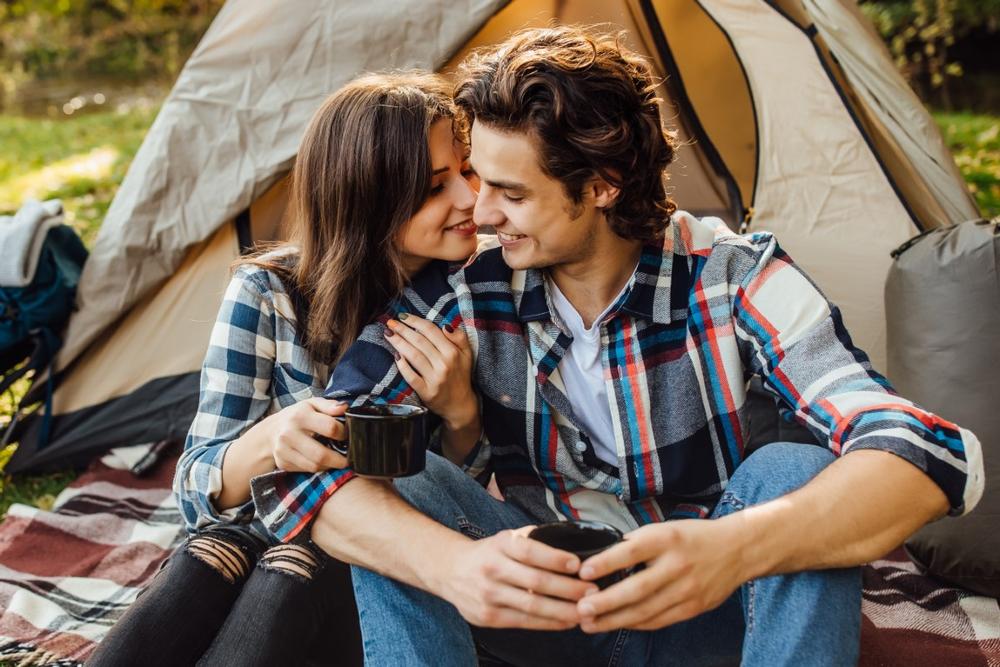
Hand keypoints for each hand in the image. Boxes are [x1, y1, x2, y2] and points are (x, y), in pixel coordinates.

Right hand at [258, 397, 348, 472]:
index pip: (330, 428)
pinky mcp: (282, 463)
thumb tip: (345, 408)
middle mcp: (289, 434)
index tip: (346, 435)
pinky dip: (317, 467)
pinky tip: (321, 461)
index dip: (343, 433)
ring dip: (329, 465)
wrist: (271, 431)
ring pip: (314, 465)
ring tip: (336, 460)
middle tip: (347, 459)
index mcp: (300, 416)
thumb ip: (330, 405)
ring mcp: (284, 450)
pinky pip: (306, 470)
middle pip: (321, 454)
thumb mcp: (312, 404)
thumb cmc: (297, 416)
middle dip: (339, 460)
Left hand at [383, 313, 476, 428]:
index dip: (415, 321)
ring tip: (388, 334)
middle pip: (419, 341)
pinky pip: (411, 377)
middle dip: (403, 330)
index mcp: (453, 352)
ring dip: (399, 343)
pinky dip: (403, 366)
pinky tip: (395, 357)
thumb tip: (445, 326)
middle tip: (390, 322)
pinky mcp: (426, 392)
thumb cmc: (461, 375)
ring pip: (414, 356)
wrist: (460, 405)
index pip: (431, 331)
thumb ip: (460, 337)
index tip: (403, 316)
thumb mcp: (467, 354)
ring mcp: (435, 379)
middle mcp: (444, 364)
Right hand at [436, 527, 597, 629]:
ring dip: (563, 610)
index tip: (578, 565)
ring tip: (585, 610)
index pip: (531, 551)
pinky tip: (566, 621)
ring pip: (532, 607)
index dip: (555, 558)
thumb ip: (533, 540)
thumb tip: (571, 541)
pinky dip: (549, 623)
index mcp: (500, 545)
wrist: (450, 571)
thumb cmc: (488, 553)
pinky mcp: (488, 617)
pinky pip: (524, 622)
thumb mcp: (506, 538)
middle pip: (536, 582)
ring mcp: (489, 596)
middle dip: (568, 589)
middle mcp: (493, 569)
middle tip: (592, 591)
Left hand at [576, 519, 746, 632]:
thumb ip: (637, 542)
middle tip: (581, 609)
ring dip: (614, 620)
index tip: (583, 572)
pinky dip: (635, 624)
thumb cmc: (693, 536)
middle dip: (606, 602)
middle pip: (637, 589)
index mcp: (666, 539)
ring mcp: (686, 590)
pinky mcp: (692, 608)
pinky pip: (658, 620)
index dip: (606, 562)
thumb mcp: (664, 528)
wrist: (737, 550)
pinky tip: (617, 624)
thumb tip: (603, 556)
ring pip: (645, 611)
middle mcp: (676, 565)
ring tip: (589, 624)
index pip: (631, 551)